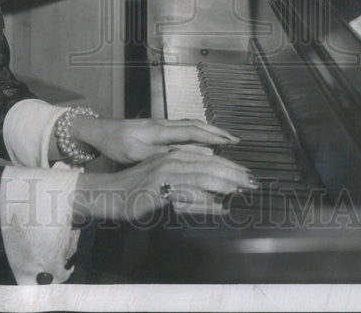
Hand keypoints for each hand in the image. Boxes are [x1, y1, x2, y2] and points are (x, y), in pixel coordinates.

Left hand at [70, 116, 238, 164]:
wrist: (100, 130)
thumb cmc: (115, 143)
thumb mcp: (134, 153)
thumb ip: (158, 155)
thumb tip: (182, 156)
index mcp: (159, 131)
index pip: (192, 132)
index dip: (212, 137)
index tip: (229, 142)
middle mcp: (164, 124)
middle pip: (196, 125)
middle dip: (217, 132)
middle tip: (235, 140)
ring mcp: (162, 125)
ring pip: (191, 124)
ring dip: (209, 130)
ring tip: (226, 138)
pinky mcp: (158, 128)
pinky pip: (184, 127)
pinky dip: (199, 131)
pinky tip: (204, 138)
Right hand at [73, 148, 257, 222]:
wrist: (108, 194)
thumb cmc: (136, 191)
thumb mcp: (164, 184)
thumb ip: (186, 186)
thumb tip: (213, 196)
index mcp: (174, 155)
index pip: (208, 159)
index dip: (230, 166)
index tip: (247, 174)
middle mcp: (170, 160)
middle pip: (209, 165)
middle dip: (233, 174)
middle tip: (252, 183)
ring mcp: (163, 173)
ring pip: (201, 176)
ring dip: (223, 184)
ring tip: (241, 190)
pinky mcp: (157, 189)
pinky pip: (186, 194)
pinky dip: (204, 200)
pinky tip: (218, 206)